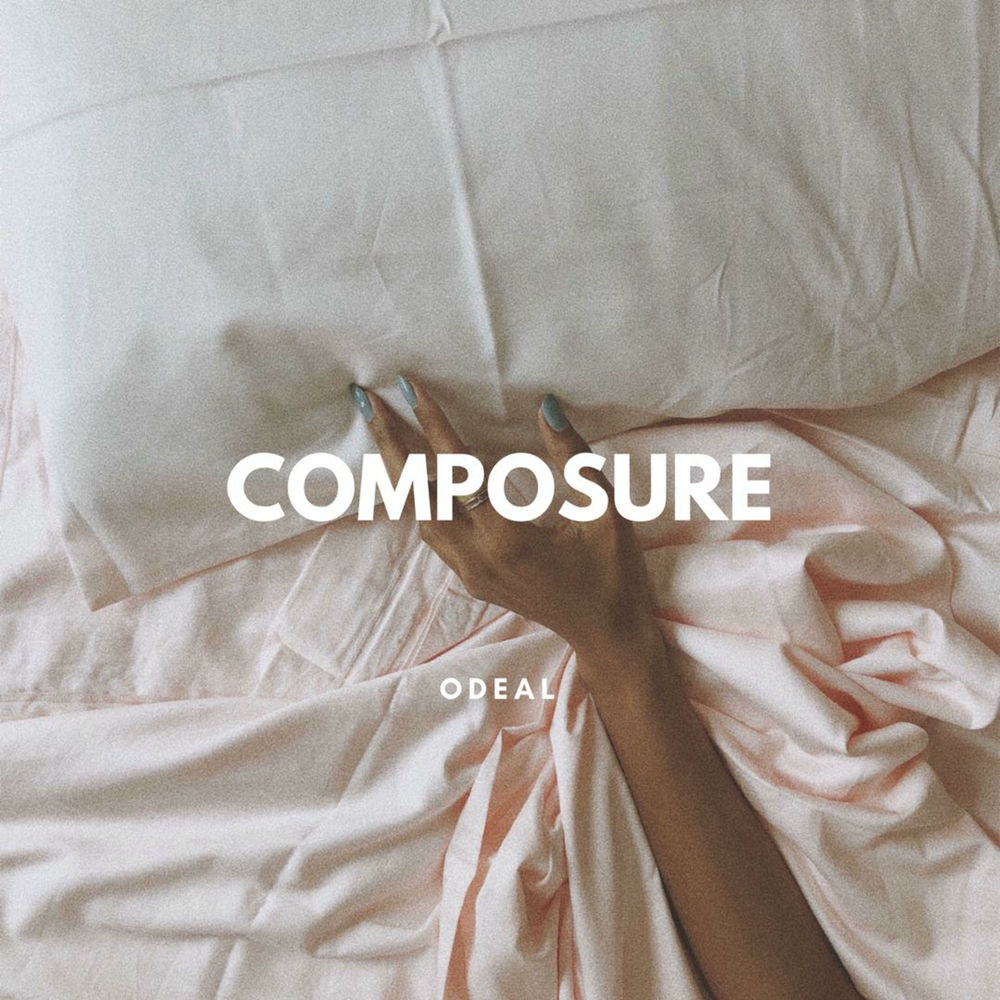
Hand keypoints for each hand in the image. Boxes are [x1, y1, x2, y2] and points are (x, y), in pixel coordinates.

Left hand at [354, 377, 664, 674]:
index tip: (410, 387)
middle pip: (418, 492)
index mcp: (508, 537)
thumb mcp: (604, 509)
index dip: (433, 424)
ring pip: (418, 515)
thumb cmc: (614, 573)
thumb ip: (573, 457)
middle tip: (367, 400)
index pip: (457, 470)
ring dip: (398, 471)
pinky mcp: (472, 581)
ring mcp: (470, 573)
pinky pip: (433, 536)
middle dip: (391, 442)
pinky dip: (417, 501)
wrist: (607, 636)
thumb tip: (546, 406)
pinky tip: (411, 477)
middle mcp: (477, 556)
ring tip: (381, 429)